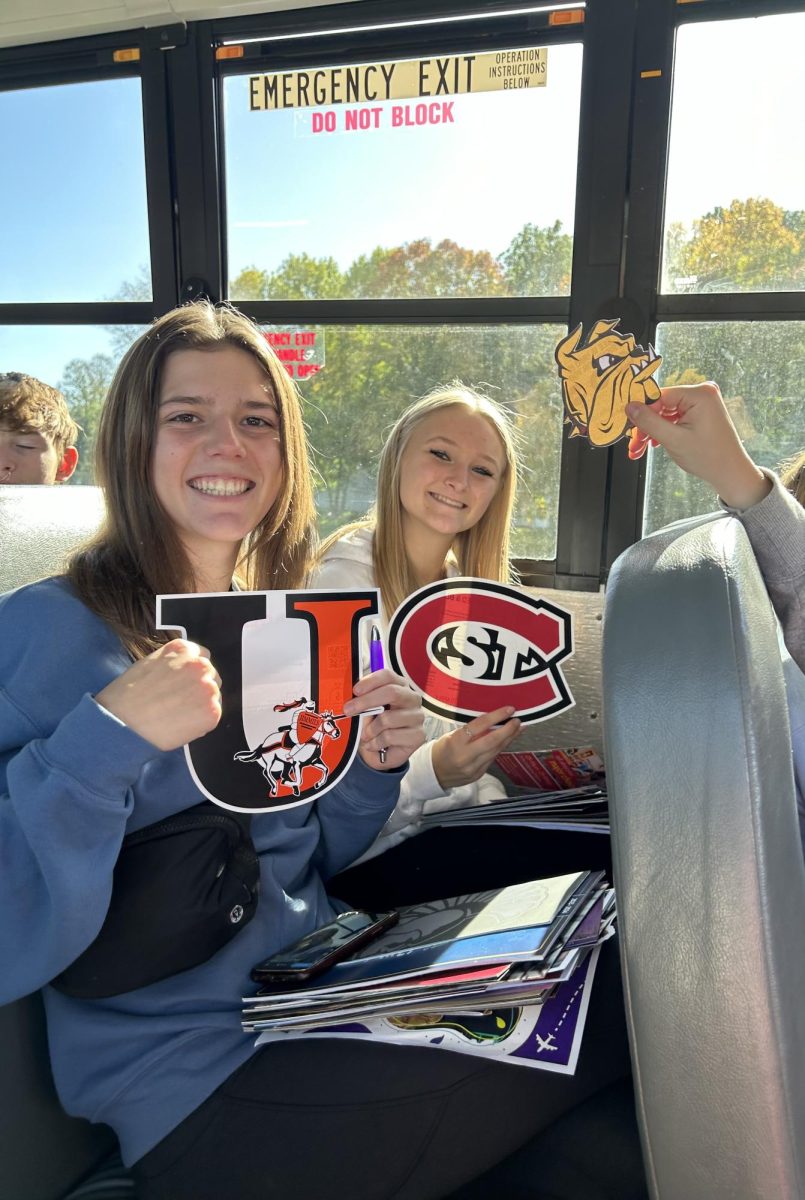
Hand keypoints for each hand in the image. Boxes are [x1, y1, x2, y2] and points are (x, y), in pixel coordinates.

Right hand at [96, 639, 221, 750]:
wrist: (121, 722)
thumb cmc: (127, 696)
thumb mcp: (149, 664)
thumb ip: (172, 663)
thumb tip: (183, 673)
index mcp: (183, 649)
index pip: (202, 656)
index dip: (192, 672)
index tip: (184, 683)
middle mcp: (200, 664)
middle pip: (211, 675)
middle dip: (198, 687)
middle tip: (180, 702)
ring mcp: (208, 688)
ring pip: (213, 696)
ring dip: (201, 704)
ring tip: (177, 714)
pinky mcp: (212, 711)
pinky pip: (212, 716)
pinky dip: (200, 722)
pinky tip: (181, 724)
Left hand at [343, 667, 424, 770]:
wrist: (382, 754)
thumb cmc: (373, 726)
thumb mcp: (365, 710)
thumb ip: (361, 700)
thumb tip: (350, 697)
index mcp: (399, 686)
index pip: (388, 676)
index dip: (371, 681)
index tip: (355, 690)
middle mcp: (412, 698)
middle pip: (392, 692)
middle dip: (366, 701)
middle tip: (348, 710)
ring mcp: (417, 717)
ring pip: (388, 718)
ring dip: (370, 729)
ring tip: (366, 735)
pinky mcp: (418, 735)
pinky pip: (390, 736)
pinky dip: (375, 742)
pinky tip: (374, 745)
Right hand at [431, 706, 520, 790]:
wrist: (434, 774)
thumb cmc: (442, 750)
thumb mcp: (451, 736)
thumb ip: (471, 731)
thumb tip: (493, 720)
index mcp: (455, 742)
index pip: (479, 726)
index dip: (496, 716)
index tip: (508, 709)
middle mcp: (465, 756)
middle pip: (492, 741)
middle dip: (508, 730)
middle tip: (518, 720)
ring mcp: (473, 767)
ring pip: (496, 751)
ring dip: (509, 738)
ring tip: (519, 728)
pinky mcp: (478, 774)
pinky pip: (493, 759)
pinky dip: (501, 748)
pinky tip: (508, 740)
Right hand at [626, 382, 771, 509]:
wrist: (730, 472)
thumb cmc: (708, 457)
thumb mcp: (673, 439)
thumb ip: (649, 421)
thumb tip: (629, 406)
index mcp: (699, 394)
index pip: (660, 396)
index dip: (642, 412)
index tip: (629, 427)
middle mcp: (702, 393)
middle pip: (662, 405)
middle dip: (646, 426)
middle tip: (633, 444)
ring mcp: (702, 403)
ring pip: (666, 413)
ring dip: (652, 431)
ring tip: (639, 449)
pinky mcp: (700, 413)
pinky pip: (675, 417)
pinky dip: (664, 431)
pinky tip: (653, 444)